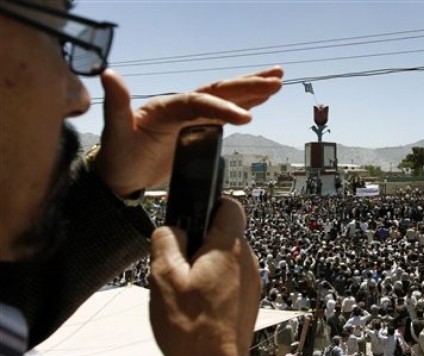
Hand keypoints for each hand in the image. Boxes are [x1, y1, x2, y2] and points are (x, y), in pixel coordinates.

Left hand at [92, 67, 282, 196]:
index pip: (199, 103)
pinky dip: (243, 105)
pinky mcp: (197, 128)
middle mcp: (181, 106)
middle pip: (218, 91)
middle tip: (276, 80)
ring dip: (251, 90)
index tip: (246, 119)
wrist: (119, 175)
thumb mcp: (114, 134)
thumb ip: (116, 105)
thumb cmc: (117, 158)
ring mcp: (191, 116)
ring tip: (277, 81)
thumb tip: (110, 74)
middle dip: (248, 86)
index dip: (223, 108)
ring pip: (225, 98)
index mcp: (166, 107)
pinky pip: (224, 113)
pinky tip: (259, 102)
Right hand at [148, 197, 260, 355]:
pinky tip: (198, 301)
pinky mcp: (250, 297)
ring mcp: (252, 279)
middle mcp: (247, 259)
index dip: (209, 204)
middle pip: (224, 232)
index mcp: (229, 247)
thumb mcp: (163, 276)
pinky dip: (215, 281)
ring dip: (206, 263)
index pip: (230, 204)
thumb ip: (166, 240)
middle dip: (201, 240)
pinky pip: (231, 276)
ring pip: (226, 256)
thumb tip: (172, 228)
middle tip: (179, 262)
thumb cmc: (191, 326)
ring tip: (186, 287)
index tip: (191, 216)